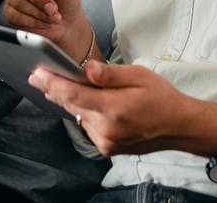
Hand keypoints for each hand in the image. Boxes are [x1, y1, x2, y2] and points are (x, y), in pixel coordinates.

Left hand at [29, 61, 216, 157]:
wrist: (178, 127)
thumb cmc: (162, 97)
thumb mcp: (140, 76)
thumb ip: (110, 74)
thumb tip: (87, 69)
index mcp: (115, 108)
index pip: (74, 95)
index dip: (53, 83)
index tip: (37, 74)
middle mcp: (107, 128)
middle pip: (72, 105)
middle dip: (56, 89)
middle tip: (39, 75)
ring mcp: (106, 141)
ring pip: (78, 116)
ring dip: (72, 101)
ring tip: (68, 85)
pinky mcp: (107, 148)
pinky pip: (87, 126)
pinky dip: (85, 113)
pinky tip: (93, 104)